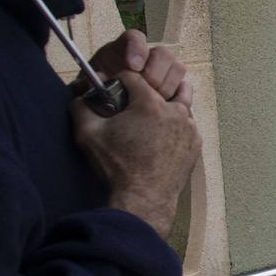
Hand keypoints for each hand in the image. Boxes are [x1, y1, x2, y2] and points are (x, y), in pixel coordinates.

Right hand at [71, 70, 202, 236]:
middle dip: (143, 94)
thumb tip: (80, 95)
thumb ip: (81, 106)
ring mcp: (190, 128)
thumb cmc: (117, 166)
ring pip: (178, 105)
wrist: (144, 197)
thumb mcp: (88, 134)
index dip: (118, 82)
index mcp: (151, 103)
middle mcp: (176, 111)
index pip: (133, 77)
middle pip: (159, 88)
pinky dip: (174, 126)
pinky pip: (185, 126)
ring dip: (163, 107)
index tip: (112, 92)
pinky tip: (159, 137)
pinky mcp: (196, 143)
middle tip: (129, 109)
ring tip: (146, 122)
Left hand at [77, 29, 192, 107]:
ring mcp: (162, 73)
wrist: (105, 113)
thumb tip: (95, 82)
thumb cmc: (95, 98)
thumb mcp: (84, 90)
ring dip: (168, 86)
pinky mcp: (173, 89)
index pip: (135, 38)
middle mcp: (145, 59)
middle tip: (147, 88)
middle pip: (163, 53)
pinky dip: (180, 97)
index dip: (138, 48)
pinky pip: (186, 88)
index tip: (133, 66)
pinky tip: (167, 107)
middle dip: (156, 73)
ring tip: (154, 102)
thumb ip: (85, 85)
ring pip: (177, 69)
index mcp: (121, 52)